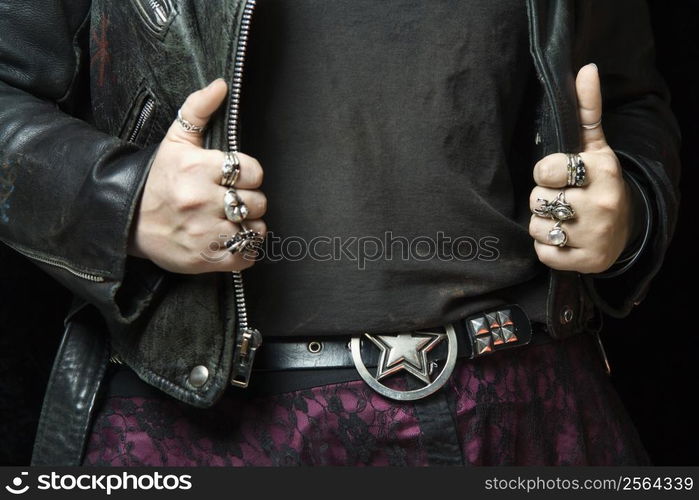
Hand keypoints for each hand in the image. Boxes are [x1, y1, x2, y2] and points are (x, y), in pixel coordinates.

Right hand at [128, 79, 266, 273]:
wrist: (126, 222)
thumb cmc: (158, 179)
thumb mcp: (174, 141)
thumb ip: (198, 109)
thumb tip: (222, 85)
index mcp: (197, 169)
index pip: (253, 171)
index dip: (249, 175)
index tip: (236, 179)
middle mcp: (202, 201)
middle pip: (257, 202)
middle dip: (249, 201)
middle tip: (231, 201)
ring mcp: (204, 233)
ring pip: (255, 229)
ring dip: (249, 226)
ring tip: (230, 221)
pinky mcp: (205, 259)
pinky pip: (246, 256)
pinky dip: (245, 250)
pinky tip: (231, 240)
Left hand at [528, 64, 635, 273]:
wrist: (626, 228)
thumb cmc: (600, 183)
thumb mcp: (595, 147)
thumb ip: (586, 110)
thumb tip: (586, 68)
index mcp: (601, 171)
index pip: (546, 170)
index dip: (545, 174)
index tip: (558, 176)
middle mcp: (601, 204)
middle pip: (538, 200)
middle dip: (542, 200)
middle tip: (561, 199)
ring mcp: (596, 236)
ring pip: (537, 227)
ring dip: (543, 224)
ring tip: (563, 219)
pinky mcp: (587, 262)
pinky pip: (543, 253)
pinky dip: (547, 248)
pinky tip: (565, 239)